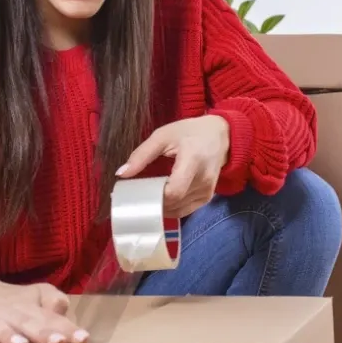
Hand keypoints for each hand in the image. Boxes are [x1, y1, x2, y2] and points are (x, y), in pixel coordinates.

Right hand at [0, 275, 89, 342]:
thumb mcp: (34, 296)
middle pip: (26, 321)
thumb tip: (64, 310)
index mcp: (28, 306)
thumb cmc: (10, 302)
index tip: (83, 339)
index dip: (66, 328)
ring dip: (8, 335)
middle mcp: (7, 310)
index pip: (50, 318)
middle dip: (42, 332)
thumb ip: (52, 302)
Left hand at [116, 115, 230, 216]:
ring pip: (178, 210)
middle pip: (174, 202)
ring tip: (146, 196)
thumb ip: (141, 155)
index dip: (154, 196)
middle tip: (136, 195)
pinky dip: (170, 208)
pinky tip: (160, 200)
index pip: (174, 191)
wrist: (220, 135)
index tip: (137, 191)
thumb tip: (121, 174)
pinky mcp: (207, 198)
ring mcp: (207, 191)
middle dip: (153, 202)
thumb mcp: (163, 135)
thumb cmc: (190, 132)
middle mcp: (204, 179)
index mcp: (193, 160)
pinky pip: (185, 210)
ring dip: (160, 207)